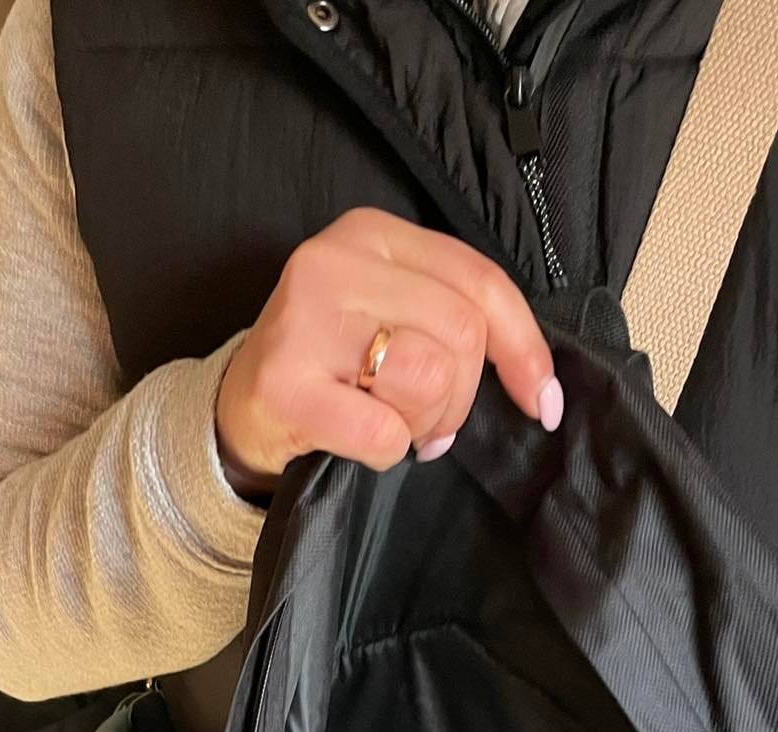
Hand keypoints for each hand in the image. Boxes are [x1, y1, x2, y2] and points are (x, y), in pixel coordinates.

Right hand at [214, 208, 562, 496]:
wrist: (237, 410)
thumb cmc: (328, 364)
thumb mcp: (391, 311)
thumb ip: (457, 316)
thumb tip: (540, 383)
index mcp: (369, 232)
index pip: (480, 281)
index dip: (524, 348)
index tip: (540, 400)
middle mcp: (333, 262)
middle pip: (462, 332)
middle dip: (460, 397)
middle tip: (426, 422)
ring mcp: (303, 321)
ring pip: (429, 377)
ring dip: (423, 423)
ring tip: (389, 424)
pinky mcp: (284, 386)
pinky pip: (383, 431)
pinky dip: (384, 452)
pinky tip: (355, 441)